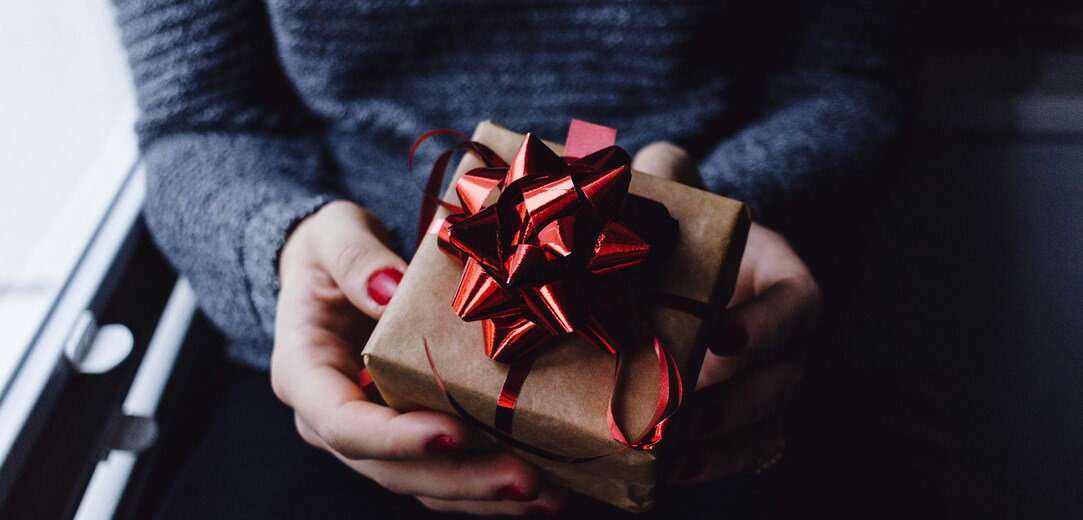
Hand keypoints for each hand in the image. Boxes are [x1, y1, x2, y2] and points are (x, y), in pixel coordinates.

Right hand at [271, 200, 566, 514]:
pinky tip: (541, 486)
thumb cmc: (330, 251)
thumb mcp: (333, 235)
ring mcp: (371, 435)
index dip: (396, 438)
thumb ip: (355, 259)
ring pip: (421, 483)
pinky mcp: (407, 435)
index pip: (342, 423)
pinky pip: (444, 471)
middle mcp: (331, 419)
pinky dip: (487, 484)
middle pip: (390, 469)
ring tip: (545, 494)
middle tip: (524, 479)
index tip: (455, 433)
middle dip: (460, 478)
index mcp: (304, 374)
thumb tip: (389, 288)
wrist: (335, 270)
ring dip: (482, 494)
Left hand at [632, 142, 821, 482]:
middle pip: (786, 380)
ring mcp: (766, 387)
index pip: (800, 304)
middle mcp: (787, 342)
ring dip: (723, 447)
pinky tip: (663, 474)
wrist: (684, 284)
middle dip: (741, 401)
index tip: (724, 335)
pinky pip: (736, 455)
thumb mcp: (684, 207)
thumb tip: (647, 162)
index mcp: (783, 282)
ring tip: (673, 453)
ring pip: (767, 429)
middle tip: (688, 411)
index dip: (770, 323)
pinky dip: (705, 467)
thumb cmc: (689, 242)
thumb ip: (671, 179)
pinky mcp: (739, 424)